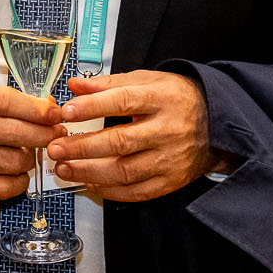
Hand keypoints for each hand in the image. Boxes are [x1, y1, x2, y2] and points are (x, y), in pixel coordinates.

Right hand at [0, 82, 61, 203]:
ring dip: (30, 158)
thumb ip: (10, 100)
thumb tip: (49, 109)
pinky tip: (18, 172)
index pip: (10, 102)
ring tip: (28, 152)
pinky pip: (7, 186)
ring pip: (16, 161)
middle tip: (55, 134)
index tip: (55, 114)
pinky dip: (20, 181)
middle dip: (44, 134)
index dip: (38, 110)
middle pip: (17, 132)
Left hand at [45, 70, 230, 201]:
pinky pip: (137, 191)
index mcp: (161, 98)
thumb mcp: (147, 81)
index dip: (92, 107)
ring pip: (125, 171)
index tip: (66, 112)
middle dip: (82, 146)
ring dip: (89, 172)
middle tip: (55, 148)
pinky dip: (111, 191)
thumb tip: (74, 86)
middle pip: (120, 141)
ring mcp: (171, 158)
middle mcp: (168, 130)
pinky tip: (90, 183)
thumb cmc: (175, 99)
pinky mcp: (172, 180)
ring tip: (64, 168)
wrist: (217, 123)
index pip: (123, 101)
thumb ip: (108, 84)